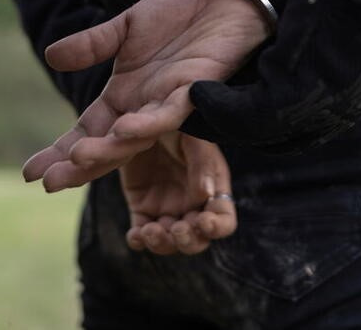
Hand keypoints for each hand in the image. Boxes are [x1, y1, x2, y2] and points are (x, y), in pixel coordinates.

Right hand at [22, 0, 267, 191]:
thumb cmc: (179, 14)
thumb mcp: (127, 27)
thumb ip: (93, 45)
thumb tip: (51, 57)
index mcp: (125, 95)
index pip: (88, 130)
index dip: (60, 151)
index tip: (31, 172)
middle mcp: (145, 106)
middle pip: (110, 144)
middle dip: (80, 164)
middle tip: (51, 182)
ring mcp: (171, 102)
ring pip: (138, 136)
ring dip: (110, 148)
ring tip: (80, 159)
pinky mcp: (196, 90)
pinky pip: (171, 113)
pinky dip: (149, 122)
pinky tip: (126, 129)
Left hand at [122, 132, 235, 255]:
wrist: (143, 117)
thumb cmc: (177, 125)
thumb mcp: (194, 139)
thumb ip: (202, 165)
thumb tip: (205, 196)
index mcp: (213, 189)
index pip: (224, 220)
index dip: (217, 228)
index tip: (203, 222)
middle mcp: (193, 204)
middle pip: (198, 239)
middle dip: (188, 240)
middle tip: (176, 228)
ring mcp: (168, 209)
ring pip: (170, 242)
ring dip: (162, 243)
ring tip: (149, 230)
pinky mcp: (143, 209)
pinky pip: (142, 234)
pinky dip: (139, 241)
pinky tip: (136, 234)